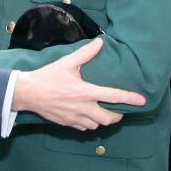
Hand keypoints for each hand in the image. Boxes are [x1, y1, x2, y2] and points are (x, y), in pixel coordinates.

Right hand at [12, 39, 145, 130]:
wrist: (28, 93)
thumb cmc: (48, 76)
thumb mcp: (67, 63)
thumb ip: (85, 53)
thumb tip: (99, 42)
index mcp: (86, 92)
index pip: (113, 96)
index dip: (129, 99)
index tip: (142, 101)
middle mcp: (83, 107)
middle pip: (109, 118)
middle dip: (117, 115)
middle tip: (117, 108)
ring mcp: (75, 118)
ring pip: (97, 125)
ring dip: (102, 119)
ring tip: (102, 111)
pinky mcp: (67, 123)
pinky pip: (84, 127)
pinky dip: (89, 123)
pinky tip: (87, 114)